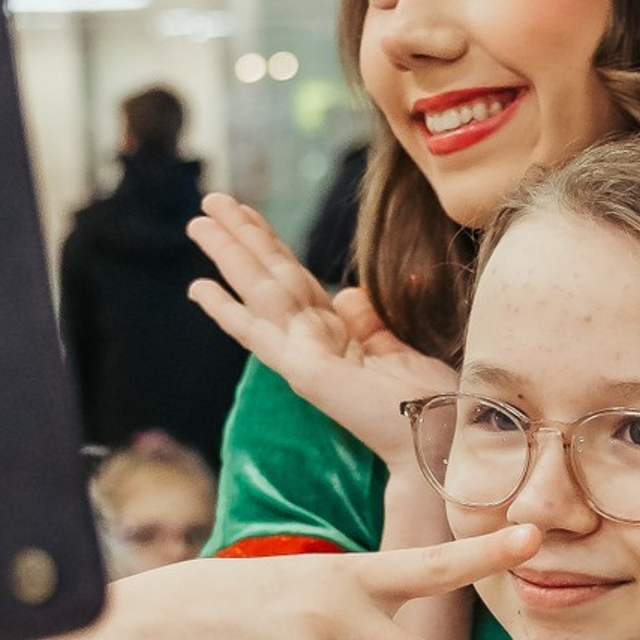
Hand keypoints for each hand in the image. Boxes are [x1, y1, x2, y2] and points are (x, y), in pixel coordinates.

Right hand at [187, 194, 452, 463]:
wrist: (440, 440)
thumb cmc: (429, 404)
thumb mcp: (399, 351)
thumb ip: (369, 323)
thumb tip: (349, 293)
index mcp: (337, 338)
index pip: (296, 280)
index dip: (271, 245)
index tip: (247, 216)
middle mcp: (314, 343)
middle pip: (271, 276)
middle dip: (242, 237)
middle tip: (211, 199)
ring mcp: (304, 356)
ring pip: (260, 292)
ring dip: (230, 255)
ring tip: (199, 220)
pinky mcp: (304, 371)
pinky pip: (258, 334)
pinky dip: (227, 311)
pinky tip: (199, 288)